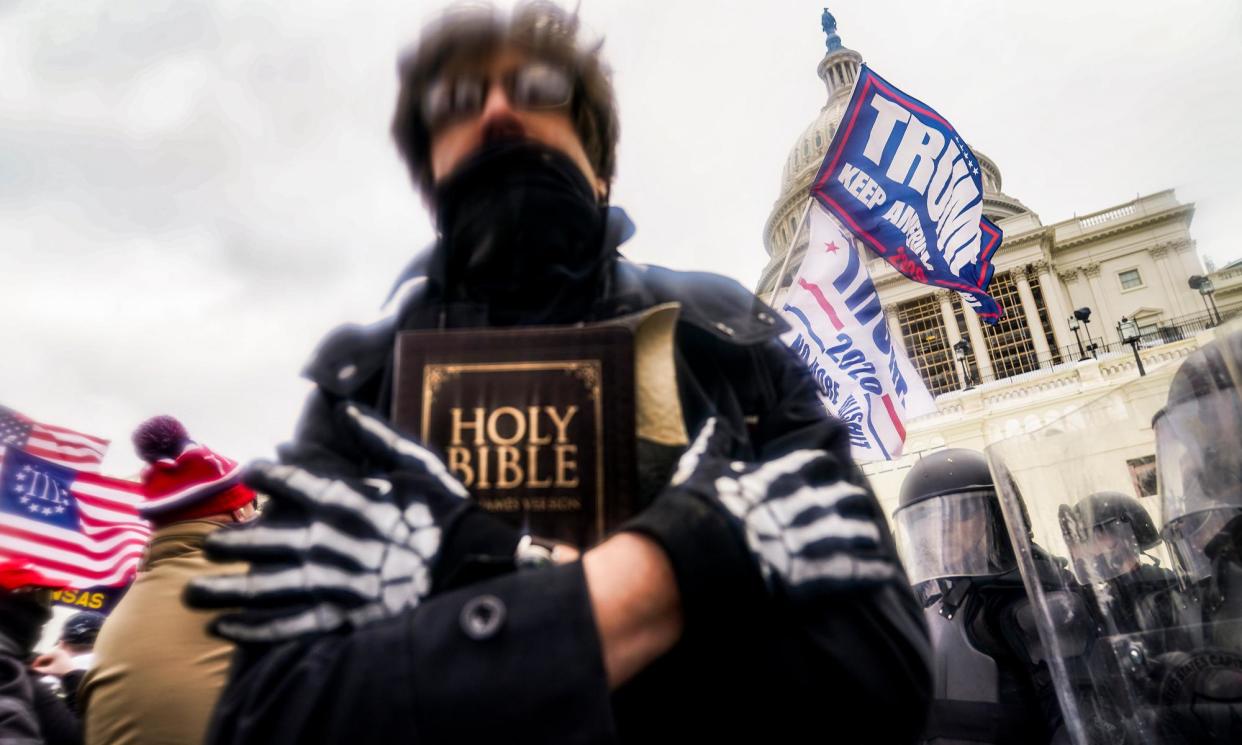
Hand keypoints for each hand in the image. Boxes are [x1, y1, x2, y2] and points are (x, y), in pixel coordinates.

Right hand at [29, 645, 73, 676]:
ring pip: (49, 658)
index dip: (35, 663)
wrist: (73, 674)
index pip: (42, 657)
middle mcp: (58, 651)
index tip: (32, 669)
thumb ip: (40, 670)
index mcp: (55, 653)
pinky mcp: (63, 657)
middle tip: (35, 669)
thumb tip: (32, 669)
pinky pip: (53, 659)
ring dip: (44, 664)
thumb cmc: (62, 672)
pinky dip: (49, 663)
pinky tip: (46, 668)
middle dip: (40, 663)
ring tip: (40, 670)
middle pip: (45, 657)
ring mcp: (61, 653)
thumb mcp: (49, 671)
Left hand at [185, 403, 470, 642]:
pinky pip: (294, 624)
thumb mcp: (423, 464)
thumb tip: (346, 408)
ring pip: (272, 586)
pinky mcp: (347, 616)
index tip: (248, 471)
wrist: (476, 566)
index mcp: (354, 500)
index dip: (269, 475)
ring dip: (229, 589)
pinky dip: (258, 628)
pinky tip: (226, 627)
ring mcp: (340, 582)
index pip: (298, 482)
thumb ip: (380, 437)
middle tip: (205, 545)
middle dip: (234, 542)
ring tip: (192, 591)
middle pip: (272, 539)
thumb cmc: (448, 512)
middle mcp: (338, 541)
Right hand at [669, 417, 894, 598]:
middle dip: (852, 504)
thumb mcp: (699, 465)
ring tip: (871, 542)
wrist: (693, 553)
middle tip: (853, 510)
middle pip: (848, 496)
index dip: (827, 471)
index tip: (828, 476)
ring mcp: (816, 538)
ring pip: (861, 531)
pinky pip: (859, 571)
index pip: (821, 464)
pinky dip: (874, 572)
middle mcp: (807, 502)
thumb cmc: (695, 508)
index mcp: (783, 476)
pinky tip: (883, 573)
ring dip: (866, 536)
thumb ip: (713, 440)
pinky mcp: (818, 574)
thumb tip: (714, 419)